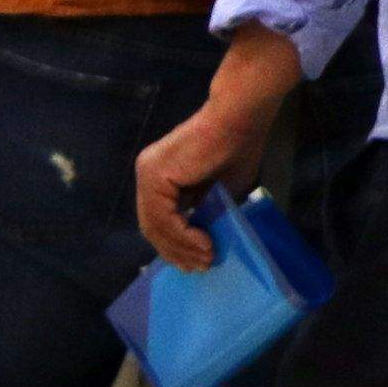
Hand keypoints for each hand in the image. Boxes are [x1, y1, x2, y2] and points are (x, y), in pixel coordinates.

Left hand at [132, 27, 303, 272]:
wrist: (239, 119)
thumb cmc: (237, 147)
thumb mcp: (219, 190)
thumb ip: (205, 210)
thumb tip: (200, 240)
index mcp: (160, 175)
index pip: (159, 219)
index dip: (176, 245)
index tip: (197, 261)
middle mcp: (148, 173)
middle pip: (153, 226)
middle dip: (177, 252)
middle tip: (202, 267)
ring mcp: (148, 173)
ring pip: (156, 226)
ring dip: (182, 248)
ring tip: (208, 259)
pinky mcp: (155, 176)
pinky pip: (164, 218)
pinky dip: (183, 236)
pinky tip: (204, 244)